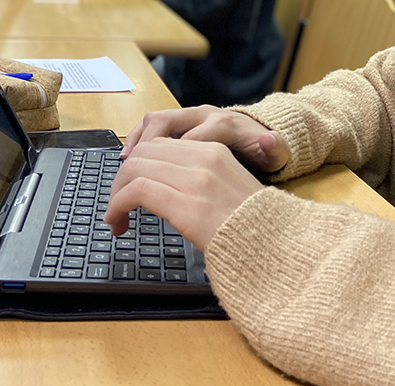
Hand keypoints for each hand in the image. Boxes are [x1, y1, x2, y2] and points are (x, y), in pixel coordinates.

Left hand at [104, 137, 263, 248]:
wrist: (278, 248)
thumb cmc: (252, 227)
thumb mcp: (227, 188)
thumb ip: (198, 178)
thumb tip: (163, 184)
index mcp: (214, 151)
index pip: (158, 144)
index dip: (135, 164)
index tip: (129, 187)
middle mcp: (204, 159)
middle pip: (143, 153)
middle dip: (121, 178)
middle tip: (118, 204)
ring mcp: (197, 181)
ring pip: (134, 169)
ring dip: (116, 194)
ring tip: (116, 217)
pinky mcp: (188, 206)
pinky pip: (137, 192)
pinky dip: (118, 206)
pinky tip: (119, 223)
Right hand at [121, 105, 289, 173]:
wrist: (262, 136)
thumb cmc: (263, 153)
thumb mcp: (274, 156)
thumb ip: (274, 150)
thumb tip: (270, 140)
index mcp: (224, 126)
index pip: (187, 141)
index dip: (168, 165)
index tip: (155, 190)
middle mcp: (205, 114)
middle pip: (163, 128)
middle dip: (141, 158)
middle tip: (126, 189)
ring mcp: (191, 114)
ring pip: (155, 122)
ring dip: (136, 146)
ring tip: (123, 174)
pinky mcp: (183, 119)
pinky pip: (153, 124)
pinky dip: (138, 140)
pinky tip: (128, 161)